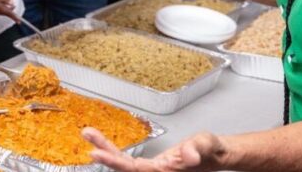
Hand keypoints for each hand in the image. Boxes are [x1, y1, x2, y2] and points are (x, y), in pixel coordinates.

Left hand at [82, 127, 226, 171]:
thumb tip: (189, 156)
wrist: (214, 156)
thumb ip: (197, 149)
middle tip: (87, 134)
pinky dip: (114, 152)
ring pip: (124, 164)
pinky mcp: (150, 166)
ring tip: (89, 133)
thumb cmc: (209, 150)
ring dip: (106, 150)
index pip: (135, 169)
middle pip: (124, 168)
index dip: (115, 162)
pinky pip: (128, 161)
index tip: (96, 153)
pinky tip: (102, 144)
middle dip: (104, 152)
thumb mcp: (205, 144)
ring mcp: (152, 170)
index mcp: (165, 171)